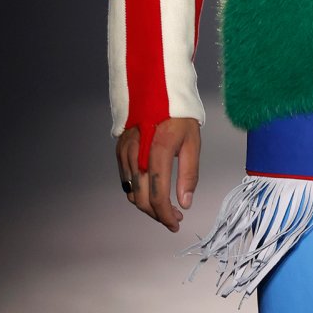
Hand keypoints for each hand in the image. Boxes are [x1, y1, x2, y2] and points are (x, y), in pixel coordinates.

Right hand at [116, 117, 200, 231]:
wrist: (158, 89)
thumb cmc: (179, 115)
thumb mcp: (192, 141)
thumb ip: (189, 173)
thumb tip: (185, 202)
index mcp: (158, 148)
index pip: (157, 193)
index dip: (166, 214)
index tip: (176, 223)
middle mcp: (137, 152)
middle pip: (141, 198)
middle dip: (157, 214)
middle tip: (173, 218)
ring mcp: (126, 151)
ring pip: (131, 192)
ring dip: (147, 205)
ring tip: (164, 207)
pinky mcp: (120, 150)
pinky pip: (126, 180)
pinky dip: (137, 192)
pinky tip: (151, 192)